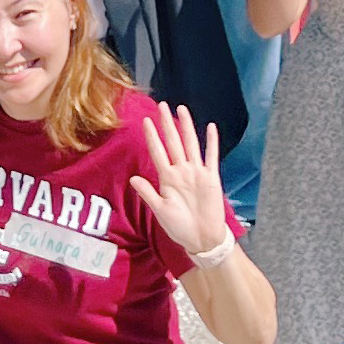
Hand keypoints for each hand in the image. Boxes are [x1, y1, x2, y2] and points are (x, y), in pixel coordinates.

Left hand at [122, 101, 232, 255]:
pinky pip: (211, 156)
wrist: (201, 238)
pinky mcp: (211, 178)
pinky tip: (210, 127)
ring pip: (191, 144)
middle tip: (161, 105)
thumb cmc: (179, 227)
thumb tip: (133, 179)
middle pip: (173, 142)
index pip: (158, 152)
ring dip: (186, 127)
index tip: (145, 121)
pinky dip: (211, 142)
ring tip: (181, 110)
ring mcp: (196, 173)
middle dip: (167, 124)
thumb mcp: (160, 211)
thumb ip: (148, 193)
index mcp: (167, 178)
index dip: (152, 136)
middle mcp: (181, 171)